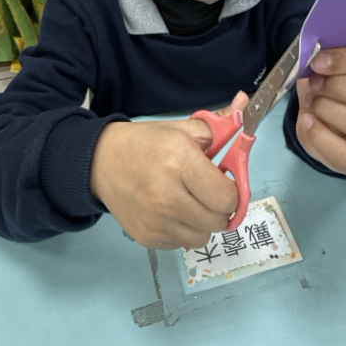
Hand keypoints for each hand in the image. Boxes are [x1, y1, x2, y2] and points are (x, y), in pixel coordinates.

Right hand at [90, 92, 246, 249]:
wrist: (100, 162)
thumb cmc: (146, 144)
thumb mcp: (181, 129)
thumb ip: (218, 124)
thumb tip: (245, 101)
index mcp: (181, 163)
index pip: (228, 197)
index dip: (231, 190)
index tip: (222, 181)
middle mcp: (169, 197)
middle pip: (219, 220)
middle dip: (219, 206)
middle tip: (206, 191)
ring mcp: (157, 222)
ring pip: (203, 237)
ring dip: (202, 222)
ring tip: (189, 202)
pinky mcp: (148, 239)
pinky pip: (182, 244)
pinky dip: (183, 231)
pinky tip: (171, 212)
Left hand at [295, 47, 345, 177]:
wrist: (339, 128)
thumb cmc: (341, 90)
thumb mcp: (339, 70)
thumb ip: (332, 61)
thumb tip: (315, 57)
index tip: (318, 62)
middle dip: (341, 87)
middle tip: (315, 85)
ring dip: (329, 111)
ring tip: (312, 104)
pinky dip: (321, 138)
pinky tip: (308, 122)